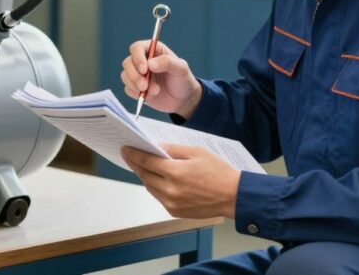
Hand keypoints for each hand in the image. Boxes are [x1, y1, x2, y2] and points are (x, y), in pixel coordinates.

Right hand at [121, 40, 201, 117]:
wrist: (183, 100)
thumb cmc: (183, 80)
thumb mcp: (181, 69)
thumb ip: (167, 62)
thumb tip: (150, 63)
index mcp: (153, 51)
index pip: (137, 48)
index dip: (137, 57)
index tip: (144, 70)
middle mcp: (143, 61)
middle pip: (128, 63)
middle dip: (135, 76)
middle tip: (145, 86)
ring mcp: (138, 74)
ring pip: (125, 76)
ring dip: (136, 85)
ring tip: (154, 92)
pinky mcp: (135, 87)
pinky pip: (127, 88)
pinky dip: (135, 93)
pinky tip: (149, 96)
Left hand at [121, 144, 239, 218]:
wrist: (233, 196)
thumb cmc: (218, 172)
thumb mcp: (197, 152)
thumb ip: (174, 149)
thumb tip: (156, 147)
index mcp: (175, 172)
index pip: (146, 161)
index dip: (133, 154)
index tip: (125, 148)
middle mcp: (170, 190)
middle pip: (145, 174)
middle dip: (136, 164)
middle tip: (129, 155)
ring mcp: (171, 203)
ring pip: (150, 187)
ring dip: (145, 175)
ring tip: (143, 165)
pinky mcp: (175, 211)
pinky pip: (159, 197)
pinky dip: (156, 187)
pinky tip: (158, 179)